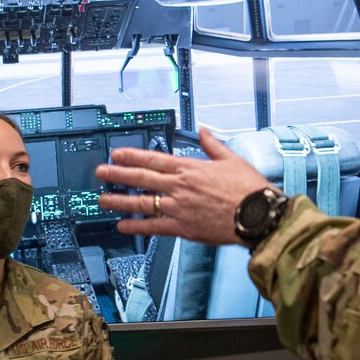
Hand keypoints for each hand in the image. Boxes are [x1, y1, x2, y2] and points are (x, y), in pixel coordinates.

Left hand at [95, 127, 269, 245]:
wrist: (259, 214)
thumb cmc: (249, 189)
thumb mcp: (232, 159)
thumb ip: (213, 145)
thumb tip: (205, 131)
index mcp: (190, 168)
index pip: (154, 159)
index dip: (132, 156)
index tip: (117, 153)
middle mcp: (180, 186)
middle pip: (142, 178)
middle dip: (118, 174)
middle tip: (101, 172)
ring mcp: (179, 207)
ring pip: (143, 202)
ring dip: (120, 200)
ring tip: (102, 200)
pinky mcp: (183, 227)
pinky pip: (154, 227)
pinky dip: (137, 227)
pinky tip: (122, 226)